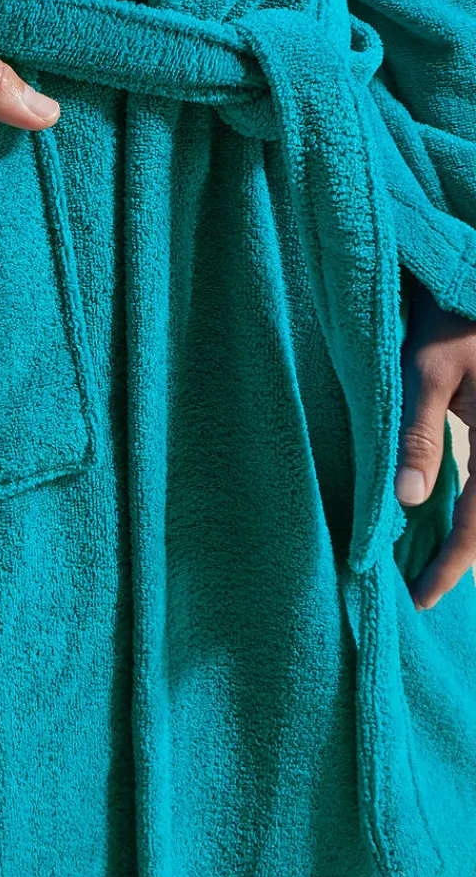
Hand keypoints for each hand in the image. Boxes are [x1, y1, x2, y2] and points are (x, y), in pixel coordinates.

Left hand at [396, 281, 475, 608]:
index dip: (451, 565)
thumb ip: (419, 432)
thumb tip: (407, 500)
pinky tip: (441, 515)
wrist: (463, 277)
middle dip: (460, 557)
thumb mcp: (425, 369)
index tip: (421, 599)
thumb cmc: (449, 314)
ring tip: (424, 561)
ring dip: (466, 534)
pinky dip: (469, 505)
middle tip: (418, 589)